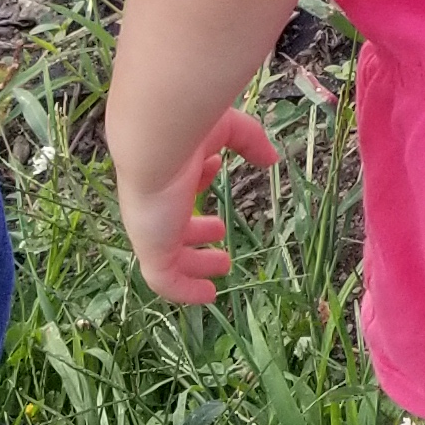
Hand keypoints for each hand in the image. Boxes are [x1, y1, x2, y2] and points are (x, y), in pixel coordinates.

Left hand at [114, 110, 280, 305]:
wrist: (155, 145)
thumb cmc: (189, 129)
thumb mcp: (228, 130)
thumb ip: (250, 142)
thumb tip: (271, 158)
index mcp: (167, 173)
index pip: (178, 181)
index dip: (199, 179)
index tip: (216, 166)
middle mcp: (156, 204)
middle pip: (173, 223)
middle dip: (196, 230)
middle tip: (218, 232)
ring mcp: (152, 230)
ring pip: (169, 257)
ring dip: (195, 262)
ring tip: (223, 266)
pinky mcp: (152, 251)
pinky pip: (165, 281)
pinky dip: (185, 290)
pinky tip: (208, 295)